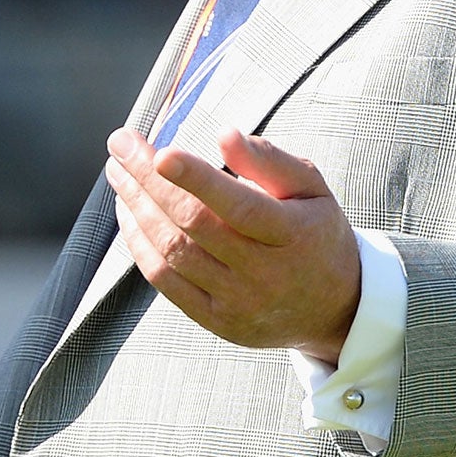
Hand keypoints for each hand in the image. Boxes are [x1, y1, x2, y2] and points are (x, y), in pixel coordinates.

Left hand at [104, 127, 361, 358]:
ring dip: (137, 208)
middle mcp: (264, 273)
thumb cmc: (316, 234)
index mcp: (292, 235)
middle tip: (122, 145)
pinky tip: (129, 214)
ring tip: (120, 174)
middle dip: (148, 181)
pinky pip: (165, 283)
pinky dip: (139, 245)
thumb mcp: (311, 188)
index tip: (160, 153)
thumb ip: (269, 161)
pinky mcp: (217, 321)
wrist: (334, 308)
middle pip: (193, 225)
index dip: (196, 179)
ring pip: (172, 253)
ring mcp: (238, 302)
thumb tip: (225, 135)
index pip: (238, 206)